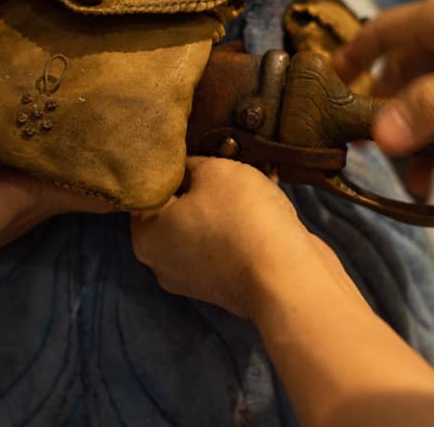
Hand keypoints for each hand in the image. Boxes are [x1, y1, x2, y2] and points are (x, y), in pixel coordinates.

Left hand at [131, 157, 344, 317]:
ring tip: (253, 174)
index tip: (192, 149)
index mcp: (145, 237)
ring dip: (227, 202)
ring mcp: (195, 278)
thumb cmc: (241, 217)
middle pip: (177, 211)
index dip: (170, 167)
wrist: (288, 276)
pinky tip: (267, 196)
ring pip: (206, 226)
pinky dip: (242, 223)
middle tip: (224, 159)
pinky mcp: (227, 284)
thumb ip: (192, 163)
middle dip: (202, 184)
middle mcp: (163, 262)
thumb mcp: (215, 171)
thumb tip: (187, 165)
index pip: (146, 192)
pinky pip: (227, 244)